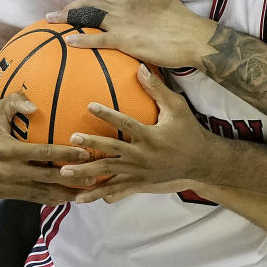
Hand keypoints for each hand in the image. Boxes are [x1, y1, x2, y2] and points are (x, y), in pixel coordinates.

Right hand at [0, 92, 93, 203]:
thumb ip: (17, 102)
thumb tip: (35, 106)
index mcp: (6, 150)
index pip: (43, 154)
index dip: (66, 155)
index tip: (86, 154)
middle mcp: (6, 172)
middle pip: (46, 179)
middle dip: (72, 179)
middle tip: (94, 177)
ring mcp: (4, 186)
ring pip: (40, 194)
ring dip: (64, 194)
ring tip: (86, 194)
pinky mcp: (2, 194)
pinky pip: (30, 197)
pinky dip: (49, 197)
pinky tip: (66, 196)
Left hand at [47, 0, 216, 68]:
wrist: (193, 37)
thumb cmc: (179, 19)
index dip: (81, 3)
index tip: (68, 7)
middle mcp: (122, 9)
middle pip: (88, 5)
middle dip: (68, 9)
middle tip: (51, 15)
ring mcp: (122, 24)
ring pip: (89, 18)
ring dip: (68, 20)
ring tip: (51, 22)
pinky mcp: (125, 41)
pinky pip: (98, 39)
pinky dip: (82, 39)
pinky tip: (68, 40)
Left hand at [59, 64, 222, 203]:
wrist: (201, 163)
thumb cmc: (189, 132)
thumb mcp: (177, 108)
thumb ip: (158, 89)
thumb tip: (140, 68)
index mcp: (150, 136)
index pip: (126, 123)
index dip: (107, 114)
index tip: (89, 105)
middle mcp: (142, 155)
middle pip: (112, 150)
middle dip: (91, 145)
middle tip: (72, 140)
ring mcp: (139, 172)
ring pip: (109, 173)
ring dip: (86, 173)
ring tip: (65, 172)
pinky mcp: (139, 183)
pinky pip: (116, 190)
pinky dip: (98, 195)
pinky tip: (81, 198)